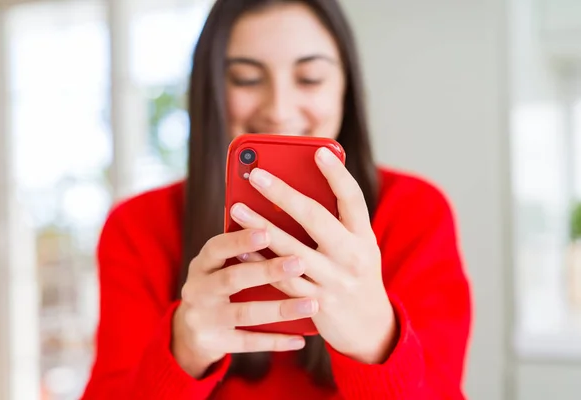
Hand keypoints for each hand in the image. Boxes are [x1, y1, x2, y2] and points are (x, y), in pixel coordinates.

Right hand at [172, 229, 318, 377]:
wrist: (189, 332)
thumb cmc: (218, 287)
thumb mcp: (219, 268)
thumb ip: (243, 252)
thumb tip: (283, 228)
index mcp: (201, 265)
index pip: (217, 248)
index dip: (240, 241)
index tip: (267, 231)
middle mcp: (197, 291)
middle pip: (232, 279)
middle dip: (267, 271)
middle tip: (299, 263)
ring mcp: (203, 320)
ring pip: (244, 313)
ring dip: (280, 309)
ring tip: (311, 305)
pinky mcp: (214, 344)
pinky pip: (248, 343)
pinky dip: (276, 341)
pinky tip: (300, 339)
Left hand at [230, 147, 397, 363]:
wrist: (370, 327)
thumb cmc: (357, 273)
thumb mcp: (359, 245)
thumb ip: (338, 221)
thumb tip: (298, 189)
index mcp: (364, 237)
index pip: (353, 199)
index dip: (337, 174)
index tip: (319, 152)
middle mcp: (351, 256)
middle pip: (316, 218)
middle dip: (283, 194)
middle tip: (257, 175)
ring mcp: (333, 281)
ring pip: (291, 251)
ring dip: (261, 228)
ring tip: (237, 207)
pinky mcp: (314, 303)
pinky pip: (281, 281)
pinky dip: (260, 263)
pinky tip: (241, 248)